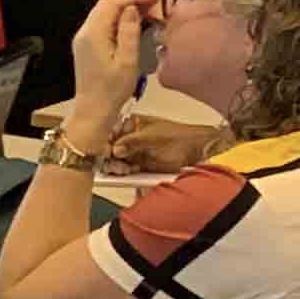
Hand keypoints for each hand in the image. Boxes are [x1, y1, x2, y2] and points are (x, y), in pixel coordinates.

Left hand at [66, 0, 160, 135]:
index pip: (110, 3)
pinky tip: (135, 27)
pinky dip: (119, 21)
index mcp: (93, 34)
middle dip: (130, 2)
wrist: (93, 110)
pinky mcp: (86, 48)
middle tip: (154, 7)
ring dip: (125, 11)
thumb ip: (129, 31)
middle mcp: (84, 33)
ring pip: (103, 15)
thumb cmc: (113, 89)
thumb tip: (131, 8)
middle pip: (105, 6)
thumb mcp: (127, 59)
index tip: (154, 0)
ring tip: (149, 15)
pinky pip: (102, 26)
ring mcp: (83, 40)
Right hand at [104, 108, 224, 176]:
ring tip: (120, 169)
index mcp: (131, 124)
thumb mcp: (152, 136)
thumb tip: (115, 149)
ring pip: (115, 161)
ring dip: (115, 166)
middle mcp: (130, 138)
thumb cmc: (179, 136)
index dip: (103, 140)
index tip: (101, 149)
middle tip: (109, 162)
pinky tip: (126, 172)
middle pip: (109, 148)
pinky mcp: (139, 166)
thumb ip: (132, 142)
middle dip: (107, 156)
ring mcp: (134, 152)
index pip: (109, 131)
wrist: (197, 150)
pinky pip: (125, 171)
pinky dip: (123, 174)